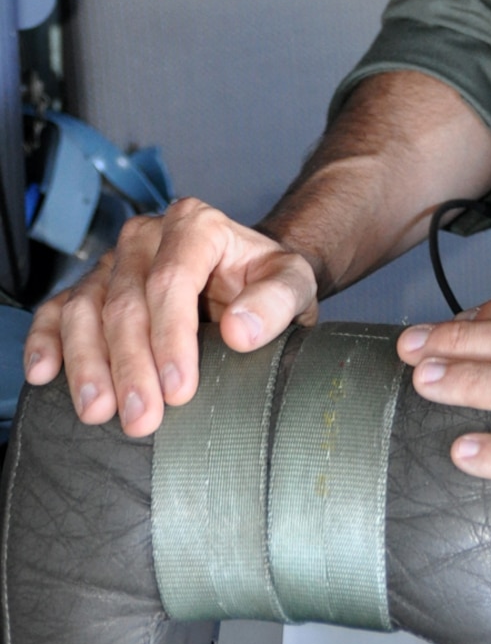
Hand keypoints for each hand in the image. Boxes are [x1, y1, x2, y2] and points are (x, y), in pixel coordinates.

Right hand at [23, 197, 318, 437]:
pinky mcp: (90, 289)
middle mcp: (147, 237)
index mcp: (195, 225)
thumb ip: (276, 301)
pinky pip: (56, 310)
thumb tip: (240, 331)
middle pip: (126, 302)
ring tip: (98, 410)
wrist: (246, 281)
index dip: (172, 337)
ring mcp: (113, 263)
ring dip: (88, 363)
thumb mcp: (293, 283)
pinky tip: (44, 373)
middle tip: (142, 418)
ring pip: (85, 308)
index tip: (180, 389)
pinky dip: (46, 341)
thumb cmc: (266, 282)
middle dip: (132, 366)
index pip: (172, 279)